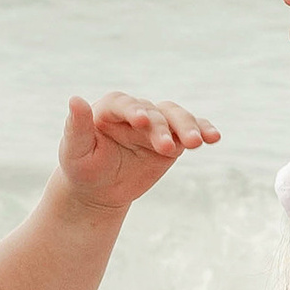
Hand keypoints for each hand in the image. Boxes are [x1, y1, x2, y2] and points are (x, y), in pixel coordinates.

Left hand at [54, 91, 218, 214]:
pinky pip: (190, 130)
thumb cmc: (82, 167)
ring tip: (198, 142)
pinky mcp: (173, 138)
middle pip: (155, 112)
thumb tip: (75, 99)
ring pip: (177, 117)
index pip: (124, 105)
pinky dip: (204, 130)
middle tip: (168, 147)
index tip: (141, 120)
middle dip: (163, 127)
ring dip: (188, 127)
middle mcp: (137, 110)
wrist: (99, 190)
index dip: (134, 110)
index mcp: (110, 109)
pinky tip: (213, 137)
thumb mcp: (75, 151)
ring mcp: (157, 123)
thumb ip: (77, 126)